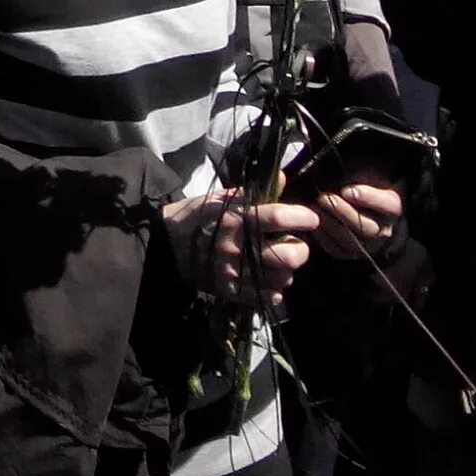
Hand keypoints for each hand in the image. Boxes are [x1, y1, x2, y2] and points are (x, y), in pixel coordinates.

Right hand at [171, 191, 320, 309]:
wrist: (164, 246)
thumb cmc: (194, 217)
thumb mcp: (218, 198)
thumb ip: (253, 192)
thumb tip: (282, 180)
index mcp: (234, 218)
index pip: (276, 218)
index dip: (300, 218)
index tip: (311, 219)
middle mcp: (236, 246)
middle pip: (287, 255)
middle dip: (300, 250)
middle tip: (295, 245)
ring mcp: (233, 271)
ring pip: (281, 278)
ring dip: (287, 270)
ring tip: (280, 263)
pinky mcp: (229, 290)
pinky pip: (266, 296)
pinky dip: (274, 289)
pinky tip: (268, 279)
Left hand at [313, 182, 404, 260]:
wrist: (357, 205)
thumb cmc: (360, 183)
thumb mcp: (366, 173)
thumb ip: (358, 174)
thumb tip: (339, 172)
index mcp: (392, 208)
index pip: (389, 206)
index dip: (369, 198)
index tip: (348, 190)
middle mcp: (384, 231)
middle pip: (367, 228)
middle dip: (343, 212)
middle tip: (324, 197)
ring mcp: (367, 246)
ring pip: (351, 241)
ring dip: (330, 224)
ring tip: (314, 207)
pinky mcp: (348, 253)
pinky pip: (335, 248)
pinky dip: (322, 235)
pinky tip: (312, 220)